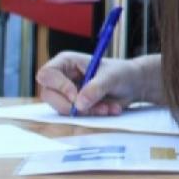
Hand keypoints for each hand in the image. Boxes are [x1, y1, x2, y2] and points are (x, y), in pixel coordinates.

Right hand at [37, 52, 162, 116]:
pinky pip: (73, 117)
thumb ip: (95, 88)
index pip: (46, 74)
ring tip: (108, 107)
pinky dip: (91, 116)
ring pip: (61, 109)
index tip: (75, 95)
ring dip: (86, 112)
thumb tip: (78, 104)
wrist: (132, 85)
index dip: (58, 86)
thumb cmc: (121, 73)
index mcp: (66, 62)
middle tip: (97, 107)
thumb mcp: (111, 77)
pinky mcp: (72, 106)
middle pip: (49, 95)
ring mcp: (65, 93)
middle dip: (73, 105)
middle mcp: (61, 77)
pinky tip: (107, 109)